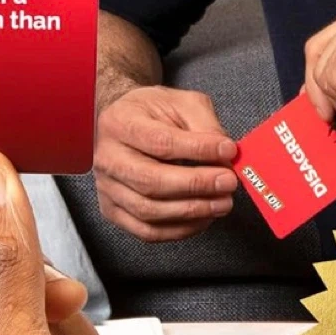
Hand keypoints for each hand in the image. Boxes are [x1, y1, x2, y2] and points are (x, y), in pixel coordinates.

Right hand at [94, 86, 238, 240]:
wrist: (124, 124)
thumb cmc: (153, 113)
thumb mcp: (181, 102)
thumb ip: (204, 124)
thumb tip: (224, 154)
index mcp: (120, 123)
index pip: (160, 142)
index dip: (198, 150)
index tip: (228, 150)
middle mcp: (107, 157)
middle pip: (151, 180)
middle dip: (196, 185)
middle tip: (228, 182)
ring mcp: (107, 188)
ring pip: (149, 210)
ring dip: (192, 211)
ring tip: (222, 202)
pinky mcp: (112, 211)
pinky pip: (147, 231)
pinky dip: (180, 230)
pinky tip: (203, 218)